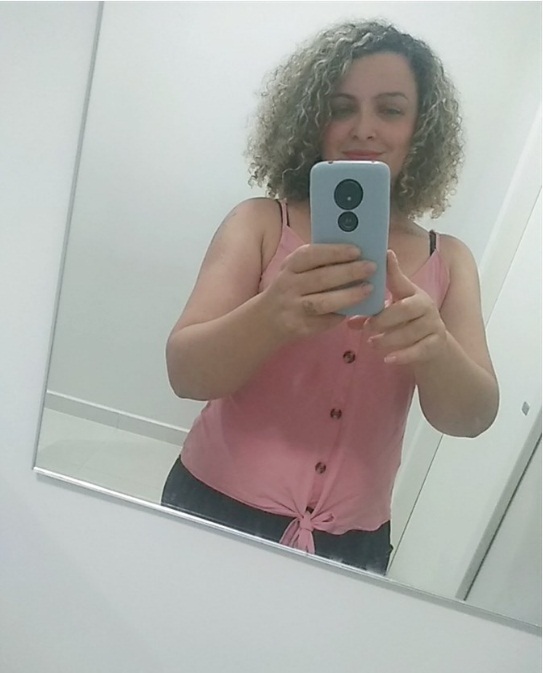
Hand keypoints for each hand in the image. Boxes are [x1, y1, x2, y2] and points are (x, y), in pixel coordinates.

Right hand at [263, 243, 375, 341]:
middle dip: (349, 272)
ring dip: (349, 295)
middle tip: (371, 267)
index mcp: (289, 267)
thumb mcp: (294, 271)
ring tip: (369, 289)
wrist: (266, 320)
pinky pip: (325, 321)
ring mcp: (294, 309)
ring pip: (324, 302)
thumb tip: (352, 254)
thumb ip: (317, 263)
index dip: (334, 252)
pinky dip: (342, 314)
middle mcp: (289, 286)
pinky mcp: (301, 328)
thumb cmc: (289, 288)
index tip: (357, 250)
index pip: (311, 255)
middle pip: (321, 278)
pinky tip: (356, 308)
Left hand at [347, 250, 447, 364]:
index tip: (385, 255)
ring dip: (389, 339)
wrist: (433, 346)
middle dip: (384, 318)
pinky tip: (388, 360)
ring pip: (410, 332)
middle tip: (367, 326)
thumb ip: (372, 314)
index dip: (393, 269)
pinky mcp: (436, 344)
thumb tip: (347, 320)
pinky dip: (403, 356)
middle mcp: (425, 306)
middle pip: (405, 309)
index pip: (401, 280)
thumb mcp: (392, 314)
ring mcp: (433, 325)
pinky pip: (420, 350)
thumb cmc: (407, 324)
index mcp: (412, 294)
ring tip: (372, 344)